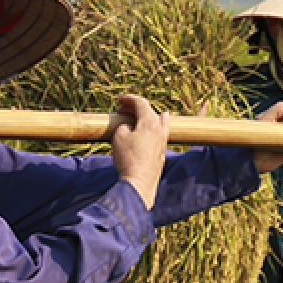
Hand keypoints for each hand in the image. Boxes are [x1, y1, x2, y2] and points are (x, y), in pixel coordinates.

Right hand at [111, 94, 169, 209]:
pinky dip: (154, 127)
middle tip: (121, 111)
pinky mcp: (161, 153)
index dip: (129, 99)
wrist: (139, 183)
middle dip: (134, 108)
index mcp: (150, 122)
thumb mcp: (119, 136)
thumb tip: (129, 126)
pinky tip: (161, 123)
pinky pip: (159, 133)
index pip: (141, 103)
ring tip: (142, 113)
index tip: (119, 101)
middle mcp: (160, 130)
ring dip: (146, 116)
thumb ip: (124, 125)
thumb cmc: (128, 158)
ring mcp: (163, 142)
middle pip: (149, 111)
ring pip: (158, 122)